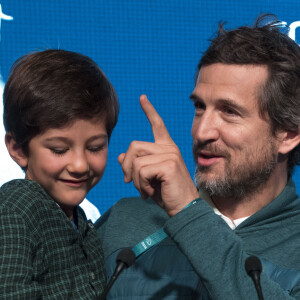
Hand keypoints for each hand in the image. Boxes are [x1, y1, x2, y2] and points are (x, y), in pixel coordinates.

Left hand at [118, 95, 198, 215]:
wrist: (182, 208)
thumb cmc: (166, 193)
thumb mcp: (147, 178)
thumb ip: (136, 165)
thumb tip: (120, 156)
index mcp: (166, 147)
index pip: (157, 124)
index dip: (149, 110)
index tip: (142, 98)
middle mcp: (169, 148)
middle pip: (133, 146)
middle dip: (127, 166)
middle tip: (130, 182)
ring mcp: (170, 154)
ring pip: (136, 161)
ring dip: (135, 180)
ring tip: (144, 190)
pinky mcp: (169, 164)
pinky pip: (142, 171)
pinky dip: (141, 185)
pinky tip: (150, 192)